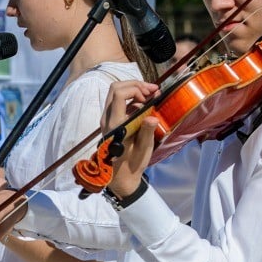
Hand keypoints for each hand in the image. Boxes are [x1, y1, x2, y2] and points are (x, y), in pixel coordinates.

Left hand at [101, 80, 158, 198]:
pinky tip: (146, 104)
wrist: (120, 177)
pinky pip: (119, 102)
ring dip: (134, 90)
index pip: (118, 94)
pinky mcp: (111, 121)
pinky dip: (133, 99)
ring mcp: (107, 119)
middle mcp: (107, 119)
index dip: (135, 89)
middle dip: (136, 85)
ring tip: (152, 95)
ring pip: (116, 93)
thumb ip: (146, 131)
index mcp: (114, 125)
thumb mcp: (143, 149)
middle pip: (116, 88)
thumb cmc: (132, 164)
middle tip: (153, 91)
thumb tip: (152, 118)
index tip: (149, 97)